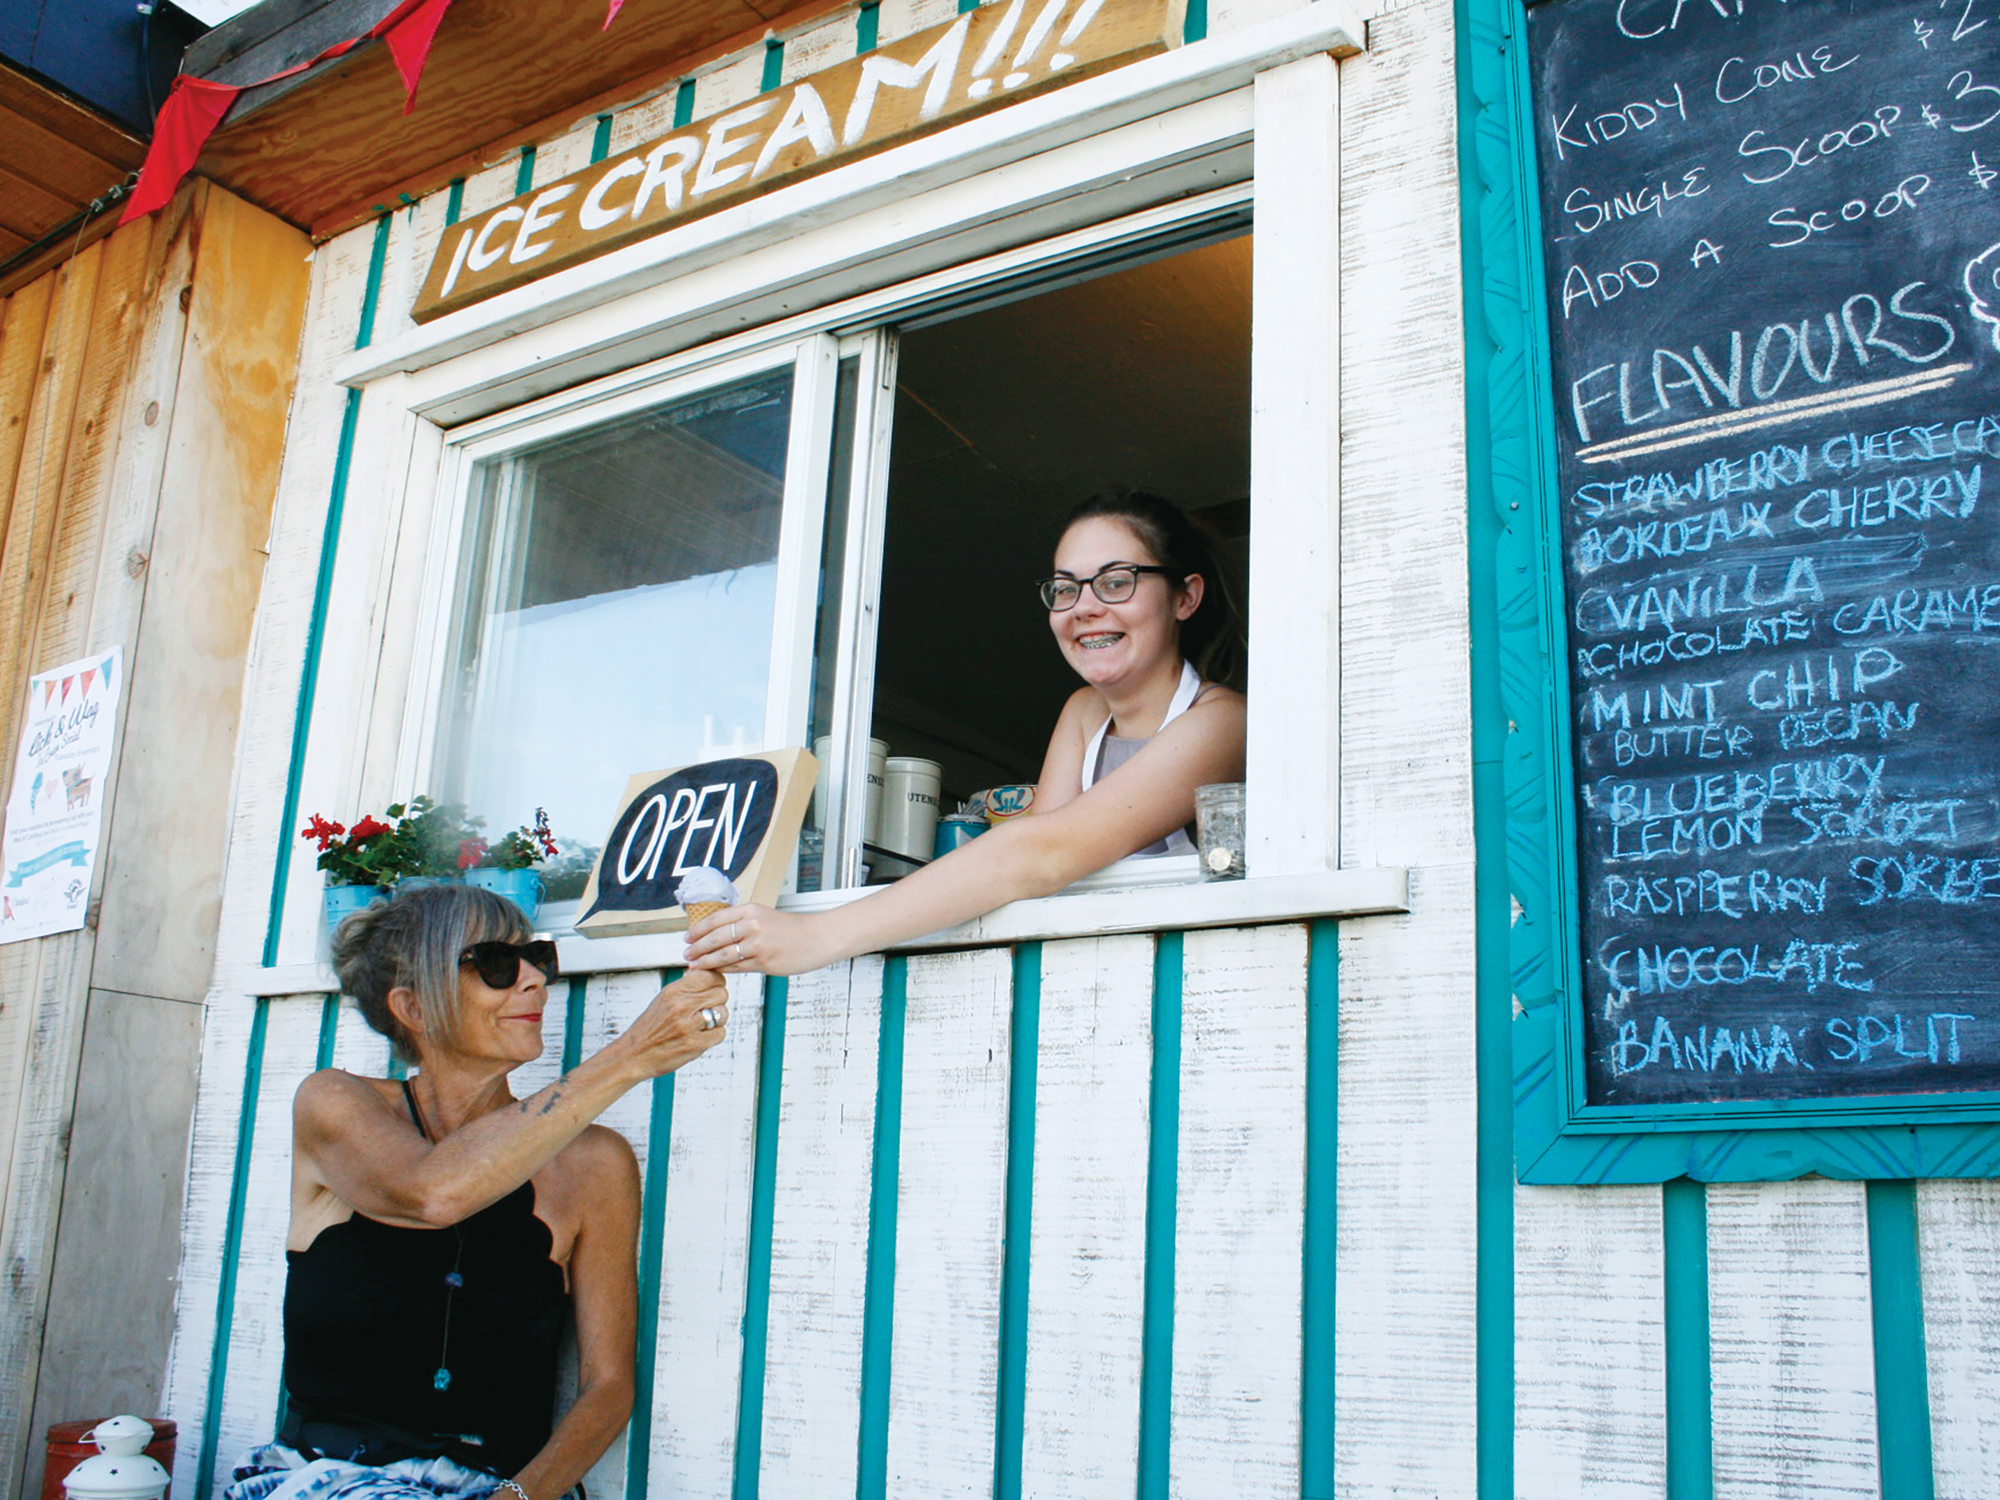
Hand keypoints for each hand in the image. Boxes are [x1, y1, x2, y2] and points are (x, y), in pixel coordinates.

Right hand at [610, 970, 729, 1079]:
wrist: (634, 1054)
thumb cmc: (649, 1028)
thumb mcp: (663, 999)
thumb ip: (686, 987)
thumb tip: (708, 975)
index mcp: (673, 992)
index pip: (710, 976)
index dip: (716, 982)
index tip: (713, 987)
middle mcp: (681, 1006)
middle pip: (721, 993)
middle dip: (717, 1000)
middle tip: (706, 1007)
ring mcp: (689, 1026)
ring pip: (723, 1013)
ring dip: (717, 1019)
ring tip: (702, 1023)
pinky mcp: (695, 1044)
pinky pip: (720, 1033)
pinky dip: (713, 1035)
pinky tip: (700, 1035)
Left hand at [685, 903, 838, 977]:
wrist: (817, 938)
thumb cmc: (791, 929)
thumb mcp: (764, 916)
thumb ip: (741, 923)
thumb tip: (714, 934)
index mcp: (750, 910)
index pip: (715, 919)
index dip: (697, 930)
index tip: (687, 937)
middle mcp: (752, 925)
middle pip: (714, 938)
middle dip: (696, 948)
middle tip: (686, 954)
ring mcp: (757, 945)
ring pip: (722, 955)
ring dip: (705, 962)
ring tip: (694, 966)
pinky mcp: (763, 962)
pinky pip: (736, 968)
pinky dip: (722, 970)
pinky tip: (714, 971)